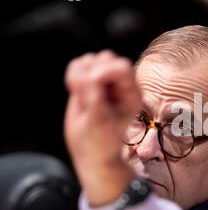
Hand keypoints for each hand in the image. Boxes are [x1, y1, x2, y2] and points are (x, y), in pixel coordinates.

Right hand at [64, 50, 141, 206]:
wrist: (90, 150)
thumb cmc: (100, 141)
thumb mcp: (99, 124)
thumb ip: (95, 100)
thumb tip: (88, 78)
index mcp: (132, 94)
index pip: (121, 67)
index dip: (103, 71)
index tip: (90, 84)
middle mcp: (122, 85)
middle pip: (107, 58)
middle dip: (91, 72)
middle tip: (84, 94)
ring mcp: (106, 82)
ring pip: (93, 59)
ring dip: (81, 73)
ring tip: (79, 95)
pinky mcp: (91, 82)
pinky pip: (79, 65)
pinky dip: (74, 74)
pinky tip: (75, 92)